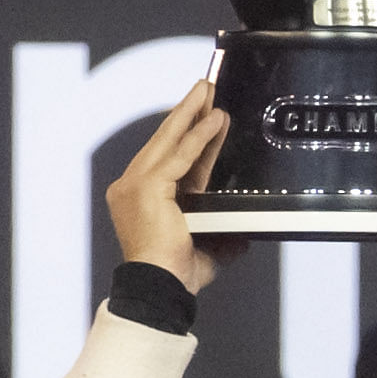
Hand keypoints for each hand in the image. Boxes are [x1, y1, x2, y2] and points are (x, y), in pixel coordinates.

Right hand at [105, 85, 226, 296]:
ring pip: (169, 139)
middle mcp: (131, 187)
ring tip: (208, 89)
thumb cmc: (175, 276)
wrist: (161, 289)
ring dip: (191, 112)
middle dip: (186, 112)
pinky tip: (216, 119)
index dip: (189, 136)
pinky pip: (181, 154)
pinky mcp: (147, 186)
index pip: (169, 159)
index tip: (205, 115)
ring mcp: (135, 185)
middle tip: (205, 88)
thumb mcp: (204, 248)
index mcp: (141, 199)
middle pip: (164, 141)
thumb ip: (221, 236)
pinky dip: (200, 136)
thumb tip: (245, 233)